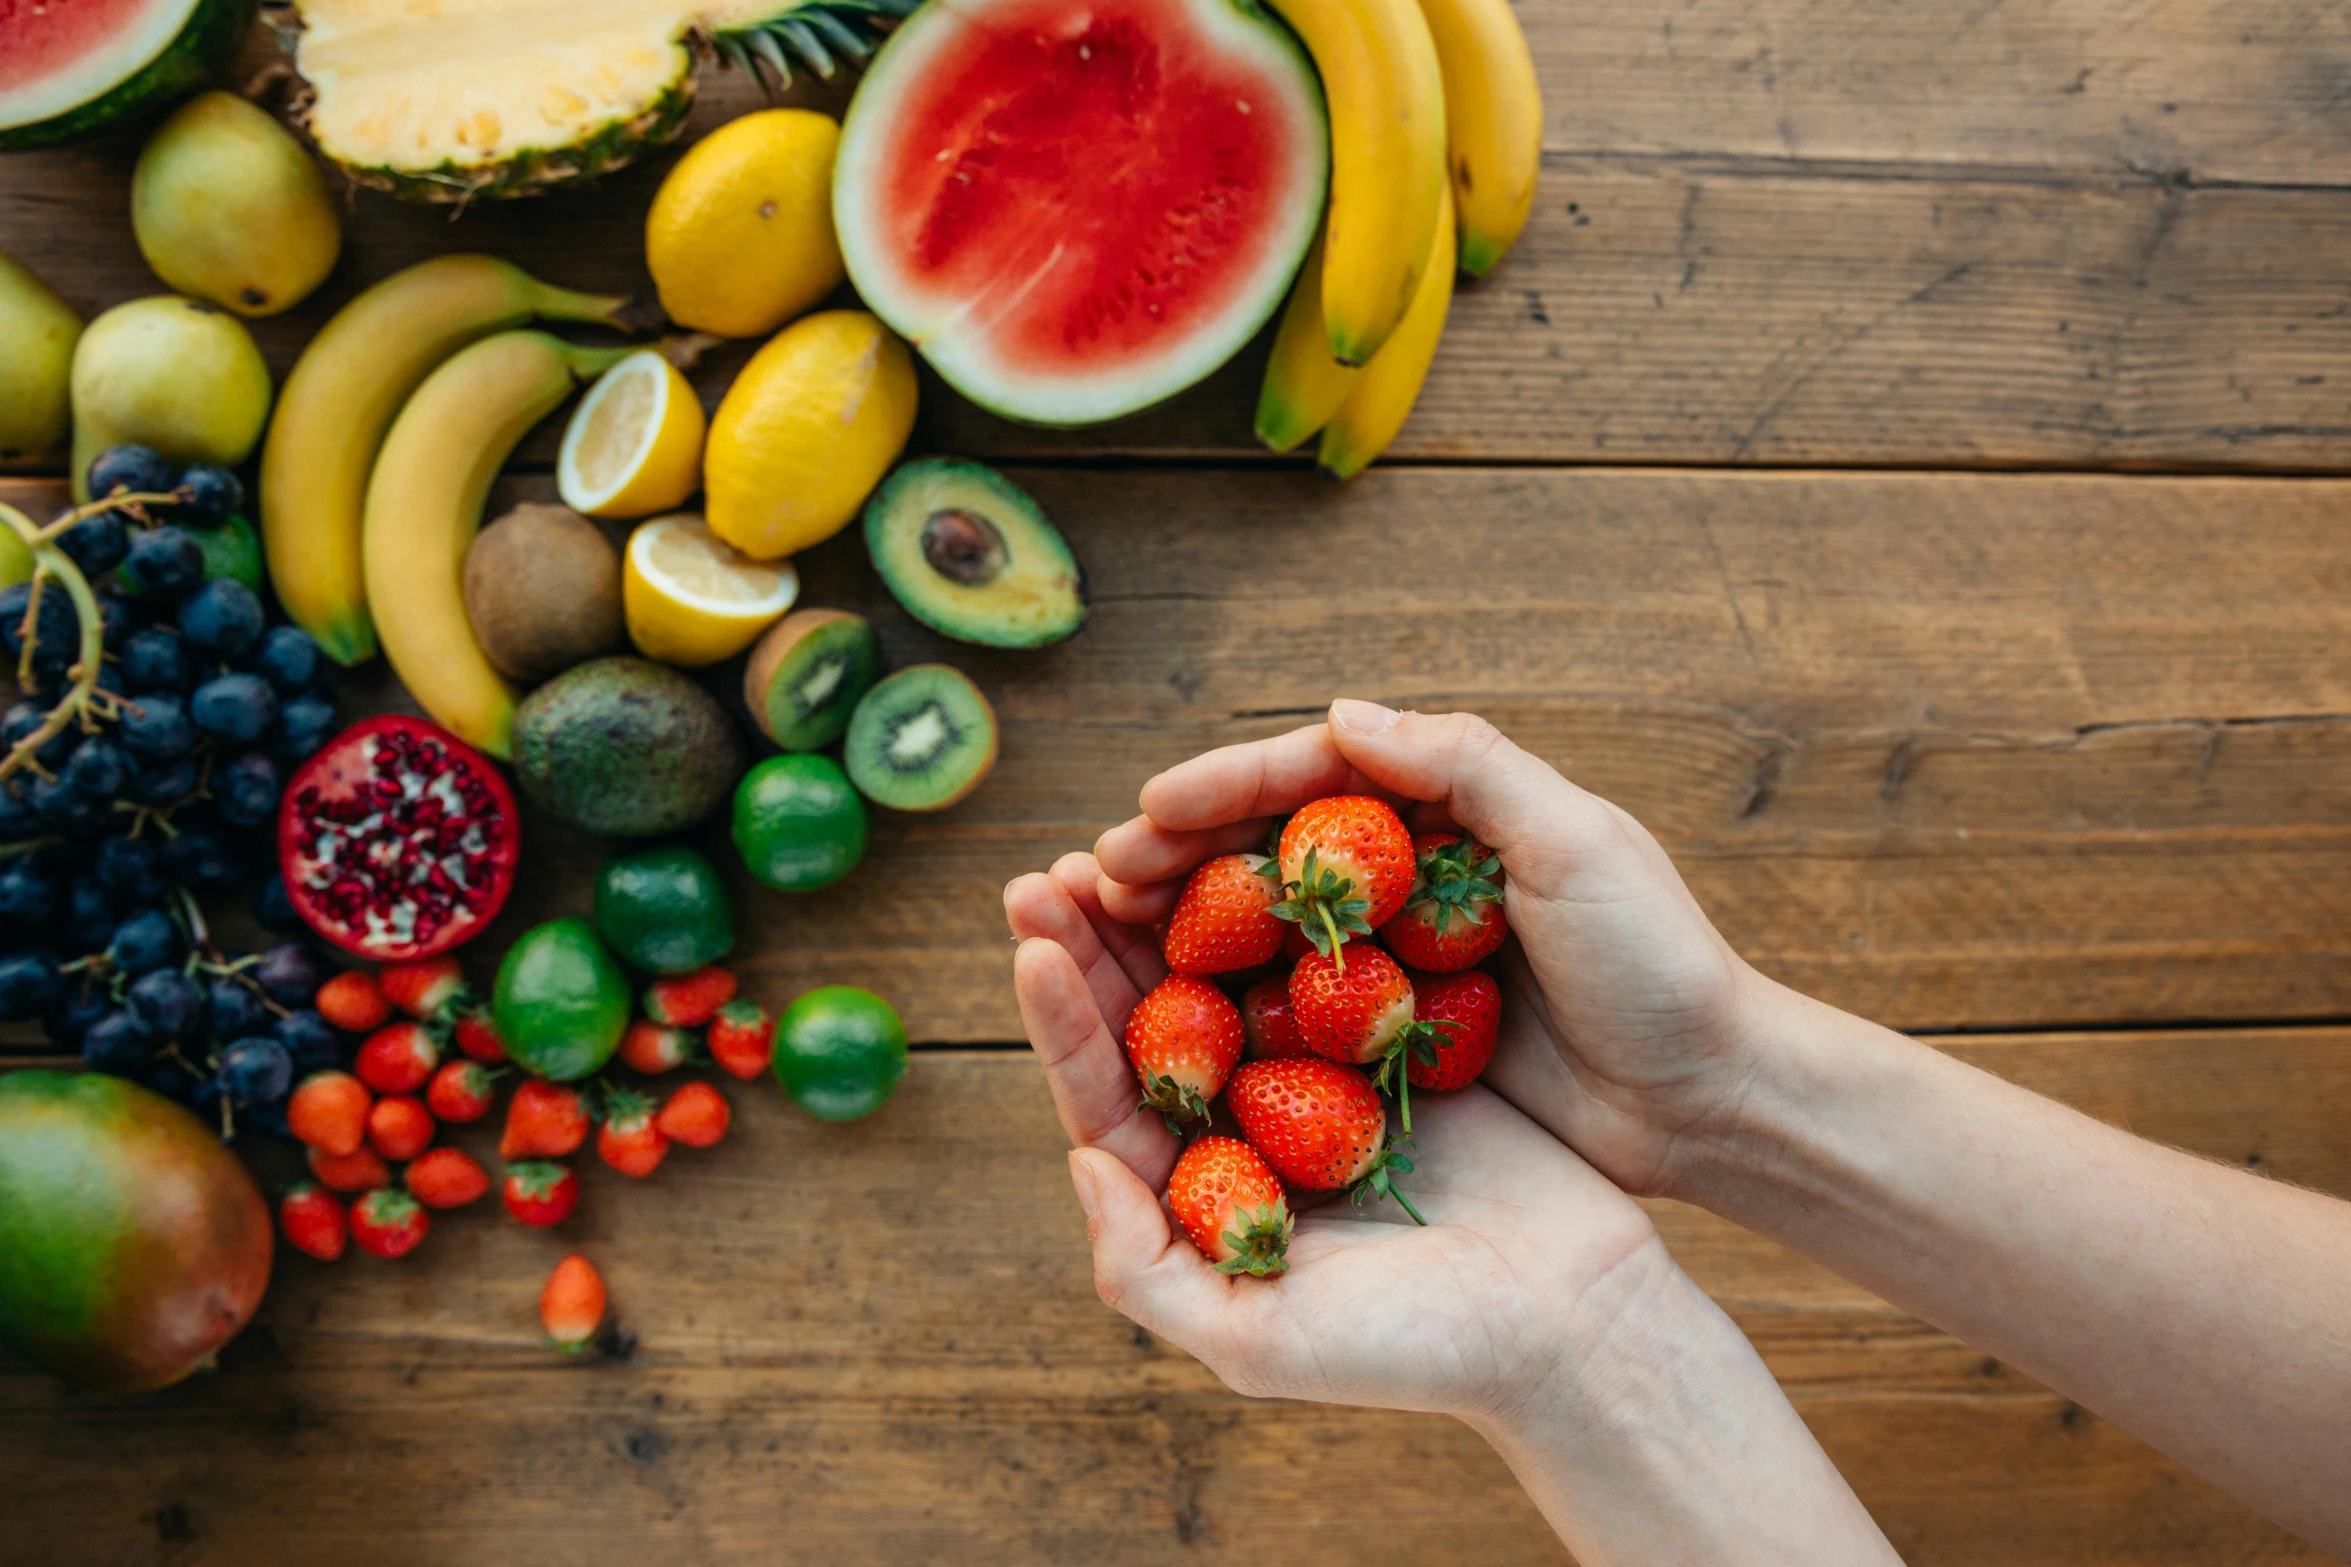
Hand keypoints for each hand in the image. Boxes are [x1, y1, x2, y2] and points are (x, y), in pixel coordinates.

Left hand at [1003, 853, 1665, 1421]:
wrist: (1573, 1321)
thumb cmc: (1417, 1350)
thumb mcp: (1257, 1340)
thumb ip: (1146, 1271)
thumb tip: (1079, 1161)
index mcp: (1201, 1199)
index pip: (1108, 1098)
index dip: (1062, 1024)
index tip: (1029, 947)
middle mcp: (1245, 1134)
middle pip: (1149, 1024)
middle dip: (1094, 948)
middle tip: (1047, 875)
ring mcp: (1314, 1086)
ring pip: (1223, 983)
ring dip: (1172, 916)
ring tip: (1124, 848)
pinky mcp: (1385, 1049)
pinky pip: (1319, 969)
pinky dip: (1280, 916)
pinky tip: (1247, 857)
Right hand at [1089, 701, 1768, 1197]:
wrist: (1709, 1104)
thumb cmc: (1657, 965)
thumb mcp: (1576, 842)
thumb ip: (1466, 766)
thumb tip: (1339, 708)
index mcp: (1451, 810)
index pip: (1313, 776)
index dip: (1222, 788)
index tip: (1146, 814)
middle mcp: (1412, 874)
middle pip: (1266, 847)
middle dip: (1174, 856)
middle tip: (1090, 880)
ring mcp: (1397, 958)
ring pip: (1262, 925)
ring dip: (1178, 925)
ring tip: (1096, 936)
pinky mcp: (1394, 1038)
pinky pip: (1287, 1008)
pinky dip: (1220, 1002)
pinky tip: (1160, 1015)